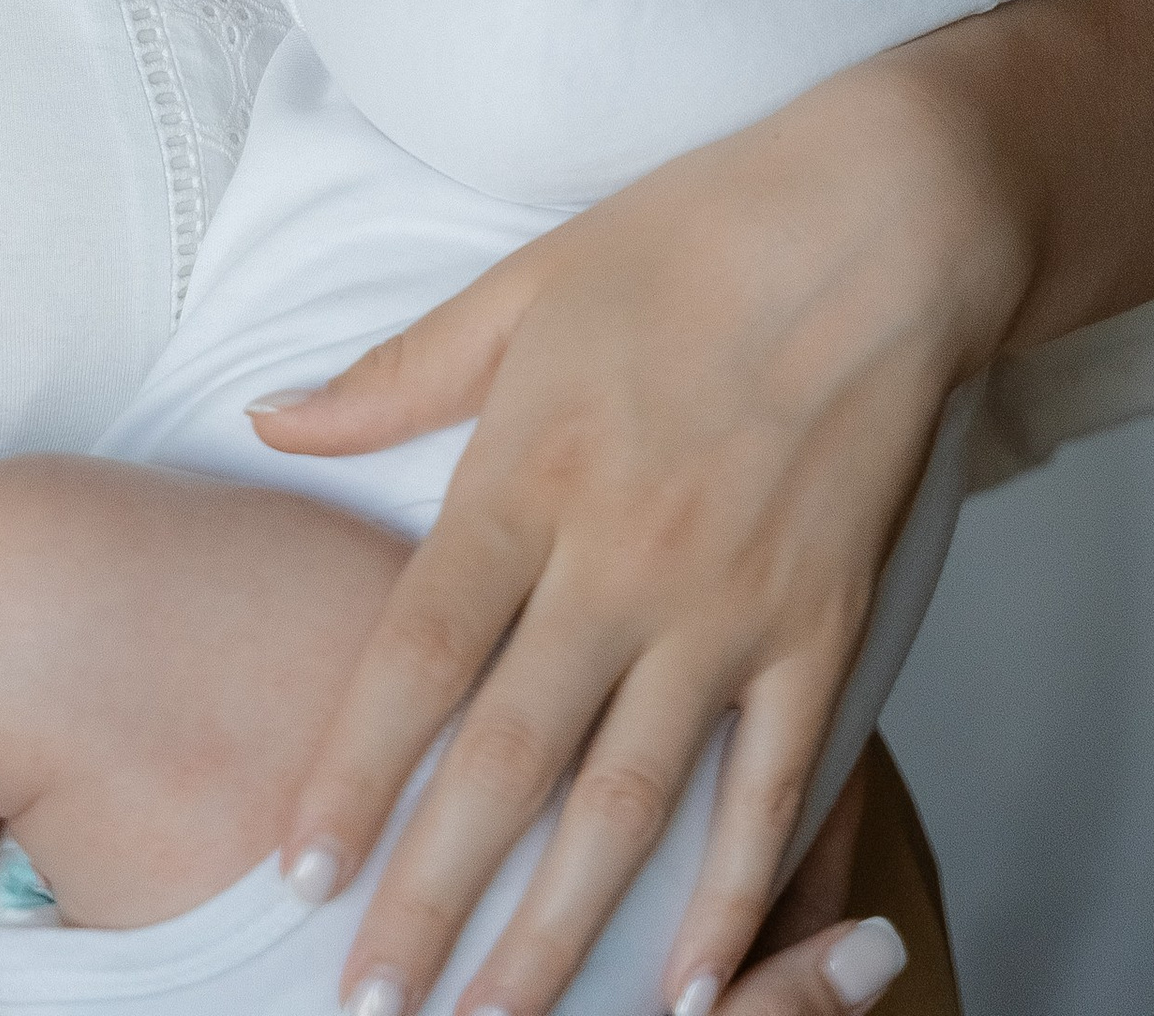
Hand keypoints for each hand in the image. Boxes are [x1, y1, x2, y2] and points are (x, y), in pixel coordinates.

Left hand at [247, 49, 1023, 1015]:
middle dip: (431, 900)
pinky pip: (769, 786)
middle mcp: (621, 558)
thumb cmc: (694, 233)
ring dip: (559, 931)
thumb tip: (271, 420)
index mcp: (531, 471)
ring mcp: (729, 605)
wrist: (882, 217)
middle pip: (508, 762)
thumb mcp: (522, 280)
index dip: (353, 774)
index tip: (295, 872)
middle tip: (369, 1010)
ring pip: (627, 804)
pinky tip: (686, 983)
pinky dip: (730, 895)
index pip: (418, 655)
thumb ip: (396, 375)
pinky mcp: (824, 626)